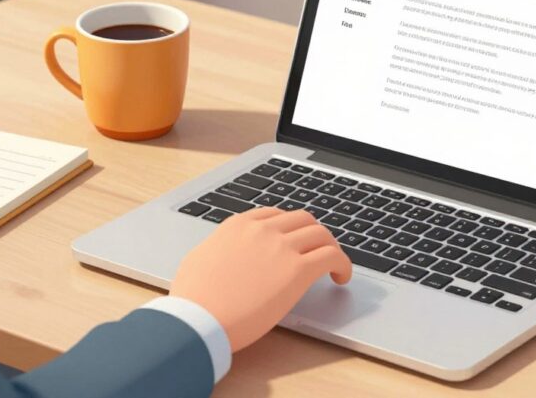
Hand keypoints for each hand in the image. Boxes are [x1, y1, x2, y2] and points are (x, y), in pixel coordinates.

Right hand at [170, 207, 351, 351]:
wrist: (198, 319)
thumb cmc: (192, 299)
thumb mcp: (200, 259)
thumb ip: (220, 250)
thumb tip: (225, 256)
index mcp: (238, 226)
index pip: (275, 215)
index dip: (290, 227)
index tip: (294, 240)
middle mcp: (262, 230)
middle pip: (303, 219)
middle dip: (313, 234)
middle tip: (317, 252)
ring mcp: (281, 247)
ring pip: (321, 234)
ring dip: (330, 247)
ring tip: (333, 266)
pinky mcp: (297, 271)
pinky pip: (332, 257)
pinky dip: (342, 264)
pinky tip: (341, 277)